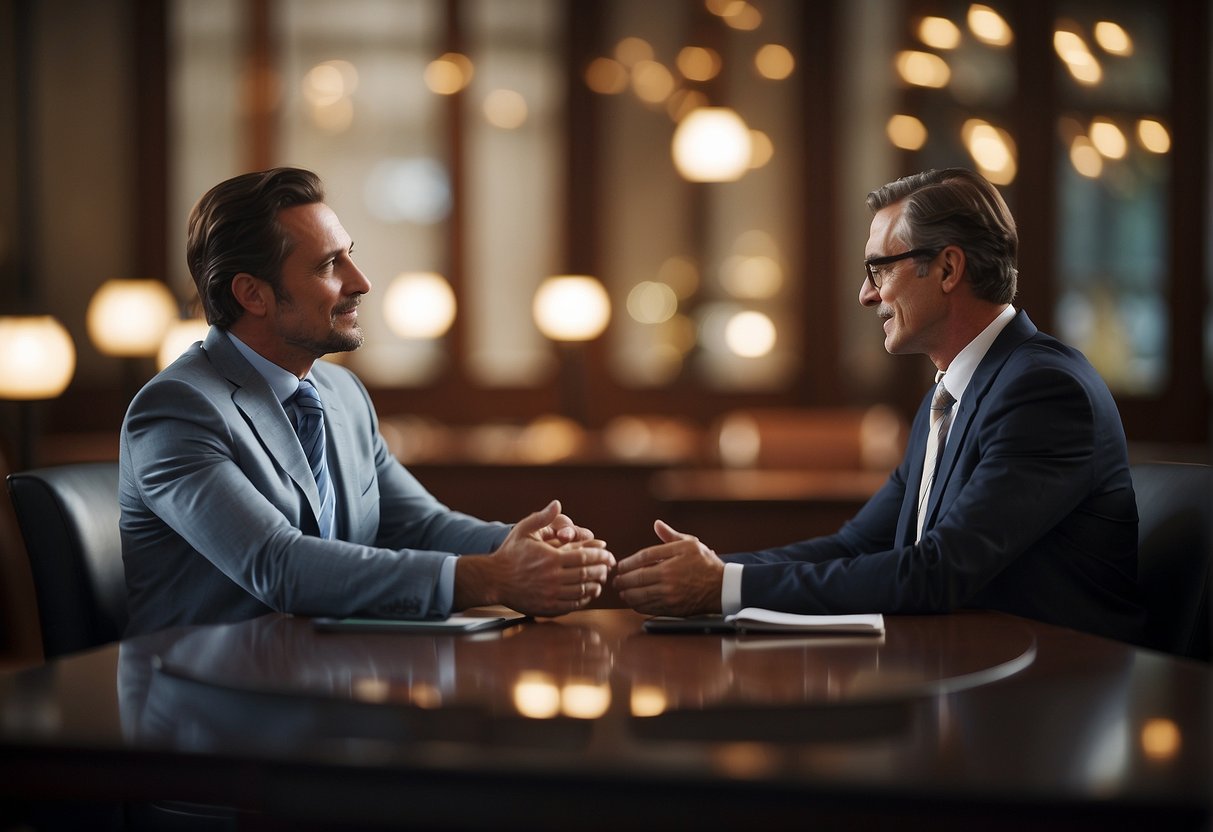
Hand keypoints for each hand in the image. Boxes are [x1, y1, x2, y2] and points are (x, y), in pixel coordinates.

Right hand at [455, 501, 614, 616]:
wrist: (493, 579)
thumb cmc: (509, 553)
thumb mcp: (523, 530)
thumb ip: (542, 517)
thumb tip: (557, 503)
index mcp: (550, 559)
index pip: (584, 558)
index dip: (600, 556)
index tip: (608, 555)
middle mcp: (553, 578)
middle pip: (587, 575)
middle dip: (601, 571)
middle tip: (608, 568)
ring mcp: (550, 595)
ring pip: (582, 592)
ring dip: (595, 586)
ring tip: (600, 581)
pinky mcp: (547, 607)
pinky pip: (572, 605)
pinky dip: (583, 599)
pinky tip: (586, 594)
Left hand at [614, 520, 723, 615]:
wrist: (723, 587)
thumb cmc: (706, 563)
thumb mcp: (691, 544)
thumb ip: (670, 536)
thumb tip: (657, 524)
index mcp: (673, 557)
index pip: (643, 558)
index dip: (628, 562)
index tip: (620, 566)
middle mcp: (669, 576)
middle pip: (638, 578)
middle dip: (623, 579)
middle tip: (615, 580)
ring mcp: (670, 594)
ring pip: (640, 595)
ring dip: (627, 593)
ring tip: (621, 591)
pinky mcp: (672, 608)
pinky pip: (649, 608)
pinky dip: (638, 605)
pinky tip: (634, 601)